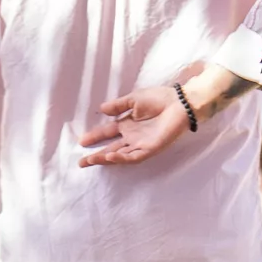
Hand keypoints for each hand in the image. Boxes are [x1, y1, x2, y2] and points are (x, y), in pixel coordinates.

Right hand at [79, 83, 193, 166]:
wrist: (180, 102)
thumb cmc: (160, 99)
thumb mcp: (134, 99)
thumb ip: (118, 106)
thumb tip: (101, 109)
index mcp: (128, 124)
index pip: (107, 132)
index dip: (94, 137)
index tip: (81, 141)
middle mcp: (133, 136)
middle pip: (111, 148)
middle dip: (96, 156)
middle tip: (81, 162)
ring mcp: (142, 143)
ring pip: (121, 155)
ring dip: (106, 158)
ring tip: (92, 160)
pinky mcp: (151, 148)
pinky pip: (135, 156)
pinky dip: (123, 157)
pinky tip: (110, 156)